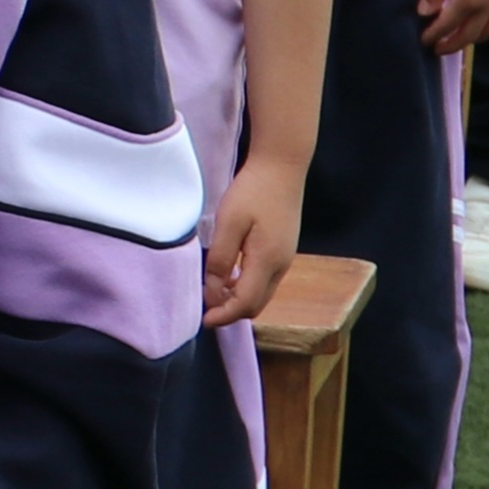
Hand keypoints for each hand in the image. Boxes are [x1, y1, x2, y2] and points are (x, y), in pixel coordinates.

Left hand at [203, 156, 299, 326]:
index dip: (224, 316)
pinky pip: (265, 281)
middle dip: (231, 312)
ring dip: (239, 300)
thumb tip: (214, 291)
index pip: (246, 303)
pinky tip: (230, 277)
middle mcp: (281, 265)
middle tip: (205, 309)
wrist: (282, 167)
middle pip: (257, 304)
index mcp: (268, 260)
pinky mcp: (284, 250)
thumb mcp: (229, 222)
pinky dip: (247, 287)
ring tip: (213, 293)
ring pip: (262, 294)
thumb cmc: (253, 191)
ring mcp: (286, 258)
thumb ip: (221, 259)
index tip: (203, 321)